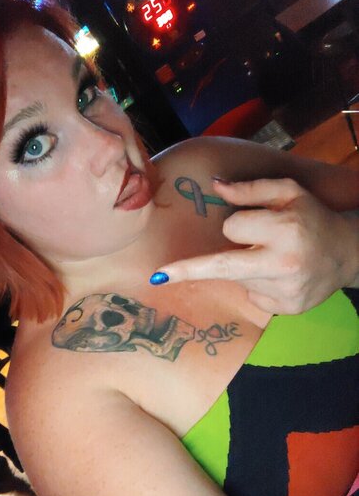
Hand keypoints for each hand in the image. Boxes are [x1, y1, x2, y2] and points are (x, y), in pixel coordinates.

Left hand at [151, 178, 357, 313]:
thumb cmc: (313, 217)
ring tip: (275, 258)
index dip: (238, 225)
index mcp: (285, 229)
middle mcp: (284, 264)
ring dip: (245, 268)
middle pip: (222, 267)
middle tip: (157, 279)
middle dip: (188, 270)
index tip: (244, 225)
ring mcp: (285, 292)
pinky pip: (253, 296)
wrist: (348, 253)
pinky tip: (279, 276)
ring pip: (238, 280)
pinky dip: (257, 285)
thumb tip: (215, 186)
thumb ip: (251, 188)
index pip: (234, 229)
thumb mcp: (288, 191)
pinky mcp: (286, 309)